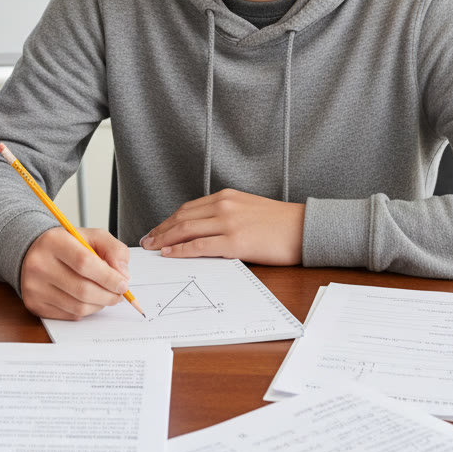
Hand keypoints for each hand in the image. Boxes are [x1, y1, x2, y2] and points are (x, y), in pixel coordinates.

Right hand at [20, 226, 130, 320]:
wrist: (33, 253)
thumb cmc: (67, 245)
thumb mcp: (91, 237)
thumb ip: (113, 249)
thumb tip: (123, 275)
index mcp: (53, 242)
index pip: (84, 263)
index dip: (108, 277)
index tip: (123, 283)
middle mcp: (39, 265)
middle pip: (82, 289)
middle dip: (108, 295)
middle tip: (119, 293)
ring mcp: (35, 288)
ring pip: (78, 306)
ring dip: (100, 304)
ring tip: (106, 295)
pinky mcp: (35, 305)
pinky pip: (70, 315)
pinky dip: (87, 310)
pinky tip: (89, 299)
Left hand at [140, 189, 304, 264]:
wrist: (305, 228)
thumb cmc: (280, 223)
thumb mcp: (248, 209)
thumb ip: (226, 215)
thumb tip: (205, 230)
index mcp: (226, 197)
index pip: (188, 208)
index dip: (168, 220)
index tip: (157, 230)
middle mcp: (223, 205)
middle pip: (182, 218)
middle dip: (161, 230)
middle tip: (146, 241)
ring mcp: (228, 223)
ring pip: (186, 230)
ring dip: (165, 239)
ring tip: (152, 248)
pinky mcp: (235, 241)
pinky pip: (200, 246)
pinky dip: (181, 250)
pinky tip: (170, 254)